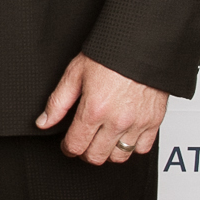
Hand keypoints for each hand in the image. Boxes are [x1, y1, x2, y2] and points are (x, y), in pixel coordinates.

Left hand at [36, 54, 167, 165]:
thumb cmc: (110, 54)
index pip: (76, 146)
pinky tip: (124, 134)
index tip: (68, 144)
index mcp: (94, 109)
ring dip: (109, 151)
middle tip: (85, 140)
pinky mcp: (154, 121)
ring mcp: (137, 122)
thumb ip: (58, 102)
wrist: (142, 43)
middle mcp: (117, 120)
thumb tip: (44, 121)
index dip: (68, 148)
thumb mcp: (76, 73)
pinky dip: (132, 146)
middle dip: (86, 152)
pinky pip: (142, 148)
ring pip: (120, 157)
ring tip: (104, 138)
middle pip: (96, 156)